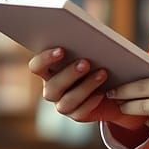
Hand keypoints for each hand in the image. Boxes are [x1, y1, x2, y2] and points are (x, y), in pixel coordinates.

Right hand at [28, 48, 146, 128]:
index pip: (36, 66)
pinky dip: (92, 102)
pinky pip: (80, 113)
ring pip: (67, 102)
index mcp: (48, 71)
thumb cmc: (97, 61)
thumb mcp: (89, 52)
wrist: (112, 88)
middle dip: (69, 74)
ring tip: (102, 73)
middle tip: (86, 62)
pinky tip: (103, 92)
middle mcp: (52, 89)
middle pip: (52, 86)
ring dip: (85, 87)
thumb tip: (86, 33)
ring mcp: (62, 104)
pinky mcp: (77, 115)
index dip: (45, 59)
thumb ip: (82, 44)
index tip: (61, 50)